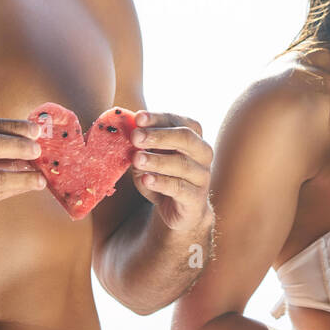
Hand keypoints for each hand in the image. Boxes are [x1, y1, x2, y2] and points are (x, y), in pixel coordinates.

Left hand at [128, 111, 212, 230]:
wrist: (179, 211)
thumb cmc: (163, 177)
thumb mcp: (149, 158)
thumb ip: (140, 146)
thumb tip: (127, 131)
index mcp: (193, 137)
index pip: (178, 121)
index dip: (158, 118)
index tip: (138, 118)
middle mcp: (202, 154)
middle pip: (185, 138)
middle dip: (159, 136)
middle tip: (135, 137)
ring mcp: (201, 177)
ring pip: (182, 164)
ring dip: (157, 160)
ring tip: (137, 159)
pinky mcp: (196, 199)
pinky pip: (180, 188)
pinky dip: (161, 182)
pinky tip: (146, 179)